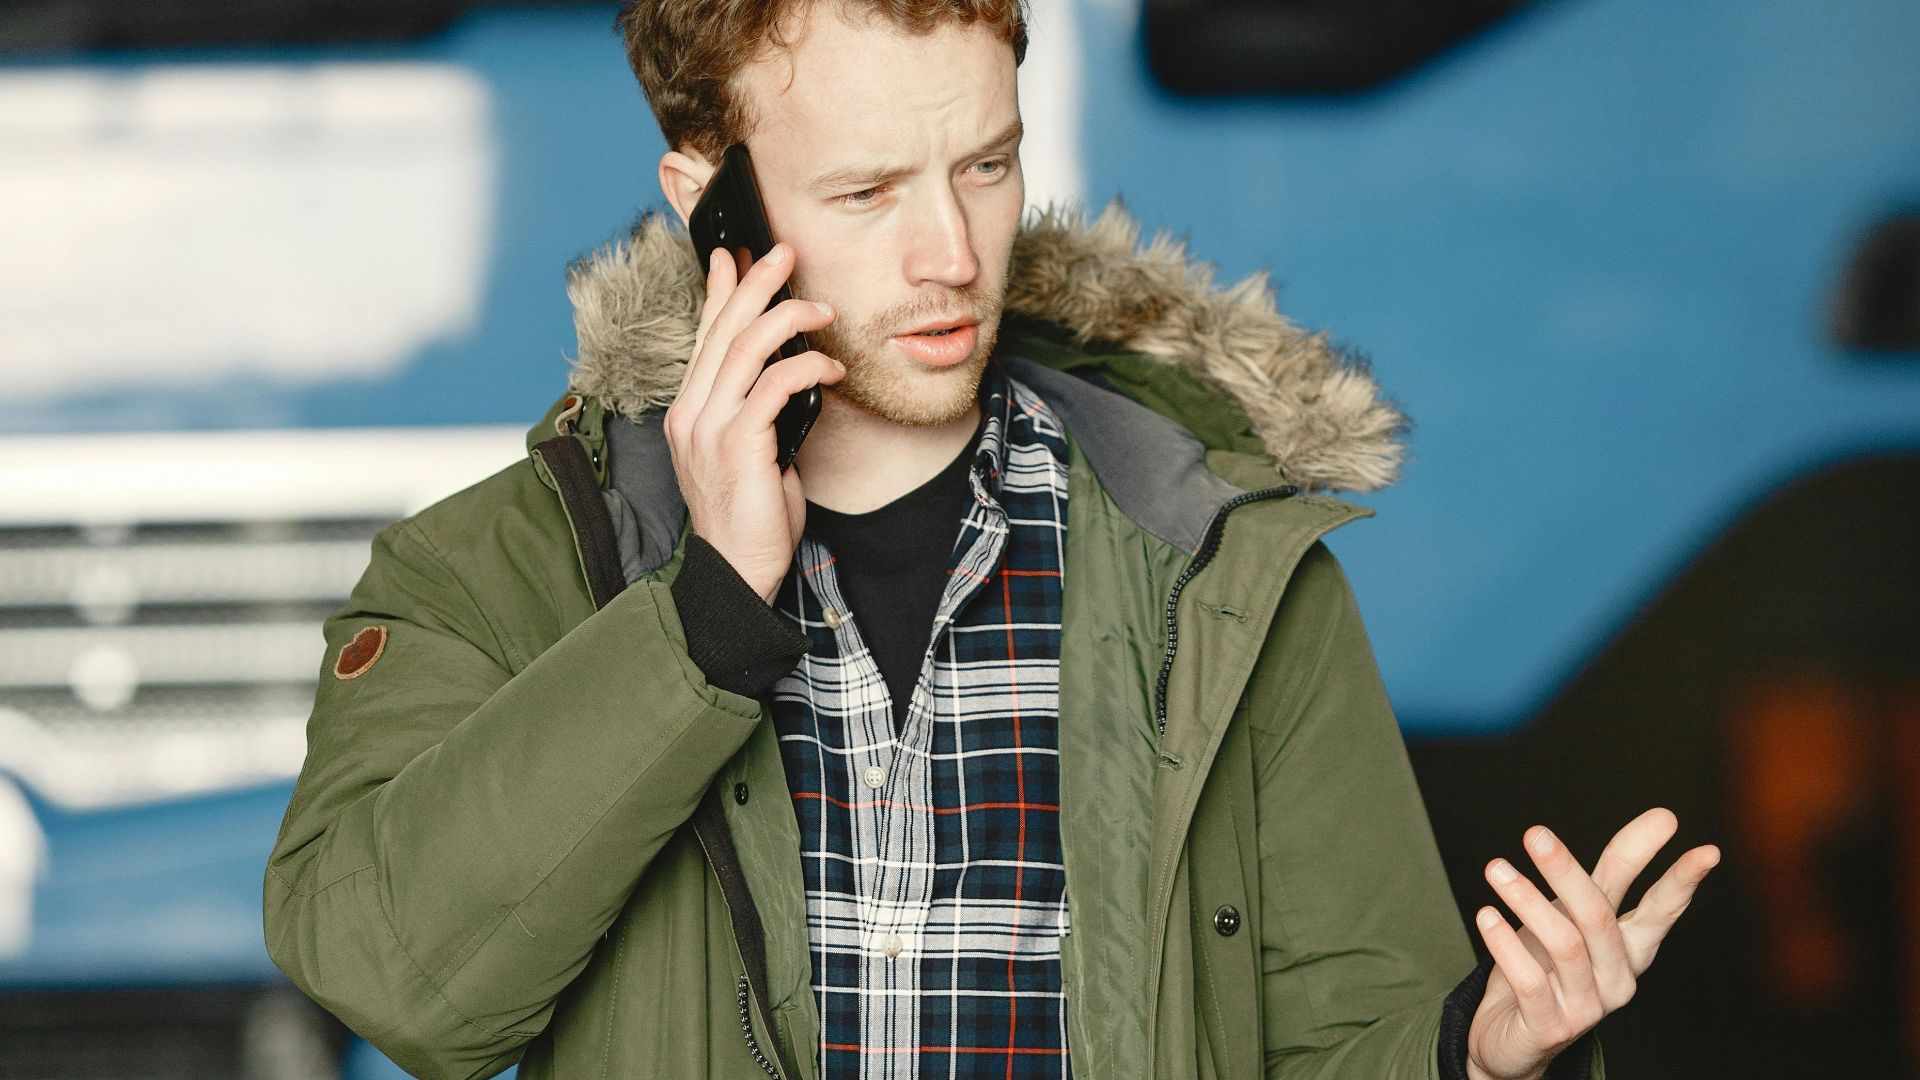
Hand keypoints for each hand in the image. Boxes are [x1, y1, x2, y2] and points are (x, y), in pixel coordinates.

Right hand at [663, 242, 844, 602]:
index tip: (734, 257)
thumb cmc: (751, 518)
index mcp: (689, 412)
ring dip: (789, 317)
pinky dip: (808, 366)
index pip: (703, 338)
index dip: (720, 293)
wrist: (738, 571)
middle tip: (784, 252)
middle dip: (756, 284)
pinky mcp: (738, 442)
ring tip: (823, 309)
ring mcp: (710, 427)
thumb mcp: (752, 453)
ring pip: (746, 347)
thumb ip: (757, 413)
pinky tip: (831, 368)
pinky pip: (775, 383)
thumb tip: (786, 374)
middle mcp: (691, 413)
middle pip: (723, 329)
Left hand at [1465, 807, 1719, 1079]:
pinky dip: (1506, 944)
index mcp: (1631, 950)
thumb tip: (1662, 816)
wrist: (1512, 1037)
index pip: (1662, 912)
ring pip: (1564, 944)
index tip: (1708, 850)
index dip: (1682, 883)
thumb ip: (1619, 868)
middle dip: (1566, 870)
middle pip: (1599, 917)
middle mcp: (1617, 978)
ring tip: (1495, 868)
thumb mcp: (1580, 912)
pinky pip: (1530, 980)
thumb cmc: (1549, 965)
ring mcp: (1586, 1006)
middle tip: (1534, 833)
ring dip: (1527, 900)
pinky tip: (1486, 916)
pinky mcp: (1549, 1026)